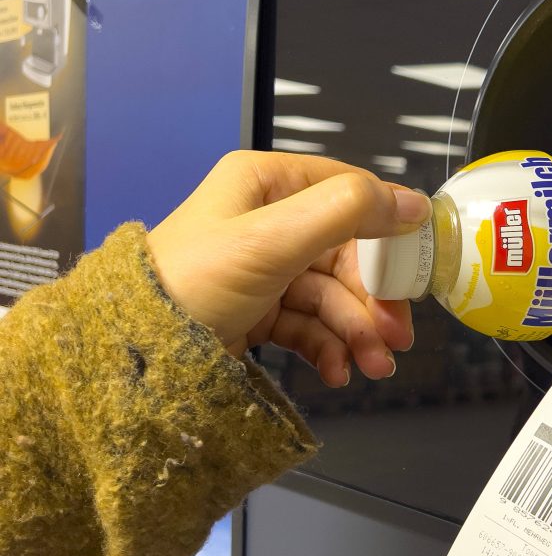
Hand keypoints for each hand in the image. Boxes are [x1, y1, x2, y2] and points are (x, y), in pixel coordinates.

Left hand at [146, 150, 429, 385]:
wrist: (131, 356)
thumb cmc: (193, 283)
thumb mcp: (272, 238)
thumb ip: (347, 213)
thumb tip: (415, 204)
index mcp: (267, 183)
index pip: (349, 196)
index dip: (388, 231)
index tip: (417, 268)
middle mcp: (268, 220)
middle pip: (346, 256)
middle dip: (373, 301)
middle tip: (397, 338)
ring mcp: (264, 269)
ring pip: (333, 297)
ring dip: (358, 333)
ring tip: (372, 367)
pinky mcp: (259, 312)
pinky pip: (310, 325)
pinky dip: (331, 348)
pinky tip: (340, 372)